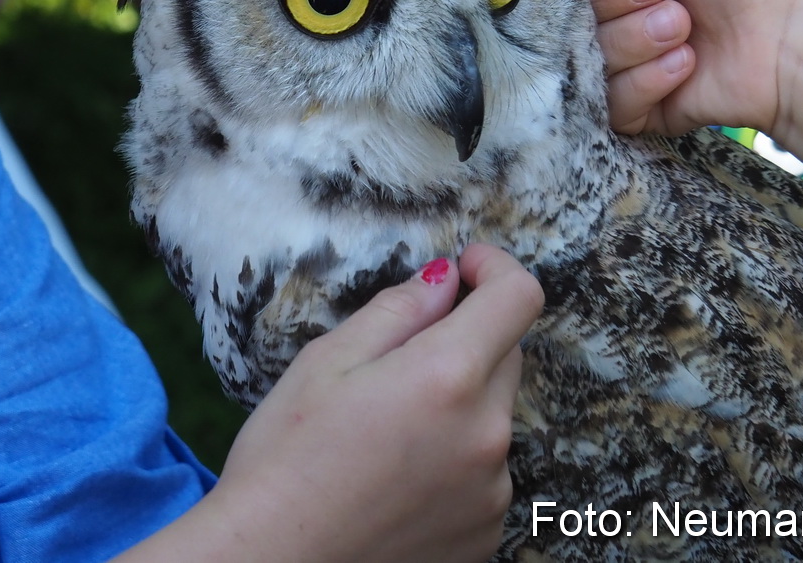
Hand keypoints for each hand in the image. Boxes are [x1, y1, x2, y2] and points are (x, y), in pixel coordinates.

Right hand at [207, 245, 542, 562]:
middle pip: (505, 356)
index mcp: (448, 377)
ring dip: (457, 407)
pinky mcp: (485, 534)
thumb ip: (397, 311)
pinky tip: (394, 479)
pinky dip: (453, 461)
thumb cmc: (285, 461)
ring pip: (492, 418)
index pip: (518, 298)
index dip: (494, 268)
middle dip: (464, 341)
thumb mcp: (326, 362)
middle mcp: (486, 435)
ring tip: (383, 436)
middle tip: (394, 363)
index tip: (464, 268)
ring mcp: (491, 491)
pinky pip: (484, 473)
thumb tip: (443, 280)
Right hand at [558, 0, 802, 137]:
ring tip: (687, 26)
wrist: (794, 35)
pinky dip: (650, 82)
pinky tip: (689, 62)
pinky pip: (604, 99)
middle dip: (614, 2)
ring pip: (576, 59)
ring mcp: (609, 47)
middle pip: (552, 12)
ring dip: (637, 42)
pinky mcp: (626, 99)